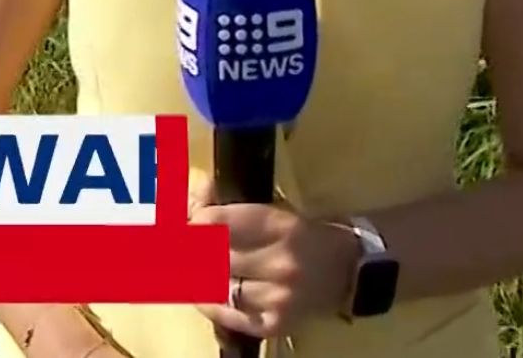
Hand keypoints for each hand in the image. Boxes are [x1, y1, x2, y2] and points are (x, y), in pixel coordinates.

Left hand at [187, 168, 361, 338]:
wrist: (348, 271)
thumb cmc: (306, 234)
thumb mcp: (277, 211)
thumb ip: (234, 209)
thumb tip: (191, 199)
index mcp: (280, 226)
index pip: (217, 224)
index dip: (194, 223)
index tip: (185, 221)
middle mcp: (278, 263)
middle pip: (212, 256)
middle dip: (189, 250)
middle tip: (174, 245)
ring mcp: (277, 298)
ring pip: (216, 287)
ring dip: (197, 276)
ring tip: (184, 268)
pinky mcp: (274, 323)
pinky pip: (228, 315)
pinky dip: (209, 304)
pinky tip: (200, 293)